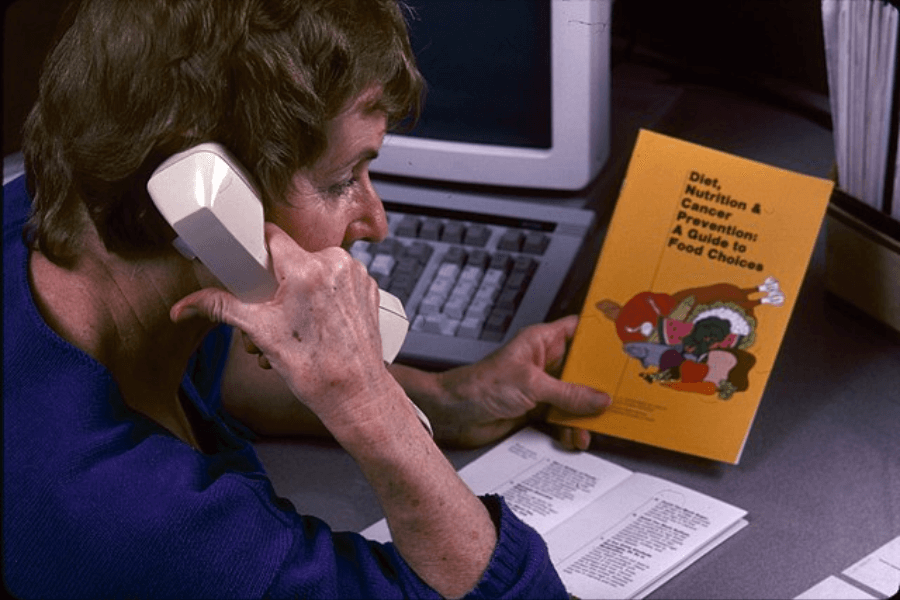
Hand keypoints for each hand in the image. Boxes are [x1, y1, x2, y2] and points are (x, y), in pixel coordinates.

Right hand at [170, 223, 394, 428]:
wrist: (355, 394)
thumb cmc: (315, 369)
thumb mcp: (261, 332)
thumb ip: (221, 308)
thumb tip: (186, 306)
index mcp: (308, 269)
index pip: (272, 236)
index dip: (256, 249)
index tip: (251, 263)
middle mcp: (337, 264)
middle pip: (293, 256)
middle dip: (277, 281)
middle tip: (272, 310)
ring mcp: (357, 274)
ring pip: (316, 267)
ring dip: (301, 288)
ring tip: (295, 322)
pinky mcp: (369, 286)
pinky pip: (337, 278)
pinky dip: (325, 294)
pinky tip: (319, 320)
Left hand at [425, 315, 609, 449]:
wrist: (454, 414)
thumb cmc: (481, 385)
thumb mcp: (532, 385)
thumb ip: (569, 393)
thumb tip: (601, 399)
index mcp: (542, 342)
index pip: (578, 330)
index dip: (601, 333)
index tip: (626, 340)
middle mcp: (545, 363)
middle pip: (583, 369)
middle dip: (602, 381)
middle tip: (627, 390)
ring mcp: (542, 388)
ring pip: (576, 398)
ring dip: (588, 412)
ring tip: (600, 424)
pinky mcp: (536, 411)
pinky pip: (563, 419)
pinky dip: (571, 429)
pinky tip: (576, 437)